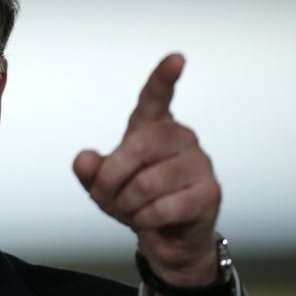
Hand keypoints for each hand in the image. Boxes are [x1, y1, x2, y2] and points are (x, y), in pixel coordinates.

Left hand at [73, 54, 225, 295]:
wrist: (167, 237)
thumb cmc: (134, 199)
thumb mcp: (102, 184)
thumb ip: (88, 170)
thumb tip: (85, 159)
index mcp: (153, 127)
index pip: (157, 97)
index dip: (163, 78)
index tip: (176, 58)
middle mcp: (181, 137)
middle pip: (138, 146)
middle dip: (110, 178)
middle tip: (105, 196)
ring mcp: (199, 164)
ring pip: (148, 182)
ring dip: (126, 203)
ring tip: (131, 209)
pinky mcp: (209, 193)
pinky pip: (163, 207)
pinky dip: (144, 219)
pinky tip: (149, 219)